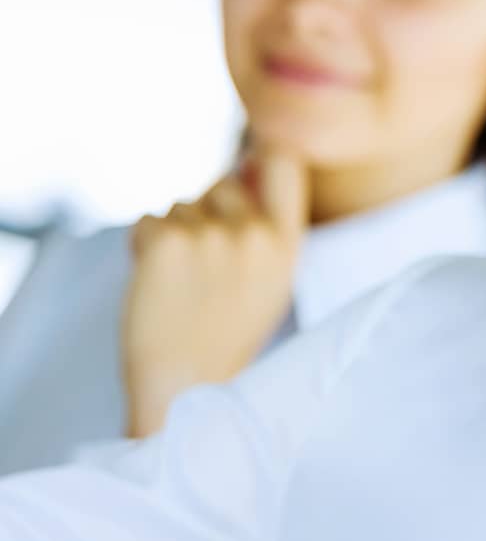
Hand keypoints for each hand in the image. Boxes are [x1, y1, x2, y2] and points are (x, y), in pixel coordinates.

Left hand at [121, 149, 309, 436]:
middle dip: (206, 214)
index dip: (262, 155)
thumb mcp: (270, 279)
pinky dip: (143, 248)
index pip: (284, 161)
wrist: (186, 385)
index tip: (247, 174)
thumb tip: (243, 160)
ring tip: (183, 283)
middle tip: (204, 268)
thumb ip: (265, 222)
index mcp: (287, 243)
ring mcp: (211, 236)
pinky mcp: (167, 242)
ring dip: (173, 236)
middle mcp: (255, 233)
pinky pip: (148, 222)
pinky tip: (157, 283)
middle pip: (220, 185)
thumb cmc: (226, 332)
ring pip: (180, 207)